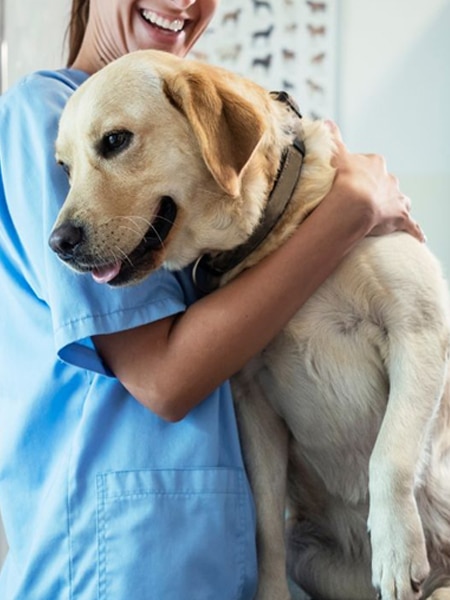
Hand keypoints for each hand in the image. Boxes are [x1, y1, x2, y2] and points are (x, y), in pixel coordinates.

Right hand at [325, 121, 424, 242]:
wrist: (352, 202)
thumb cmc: (343, 178)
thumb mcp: (336, 155)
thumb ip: (333, 139)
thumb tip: (326, 122)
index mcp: (375, 164)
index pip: (372, 166)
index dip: (362, 174)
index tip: (353, 181)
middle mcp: (389, 179)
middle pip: (386, 183)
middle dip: (379, 189)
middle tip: (365, 200)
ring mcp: (396, 198)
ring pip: (400, 200)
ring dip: (395, 206)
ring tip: (386, 214)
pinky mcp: (400, 217)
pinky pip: (411, 225)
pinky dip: (414, 230)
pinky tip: (418, 237)